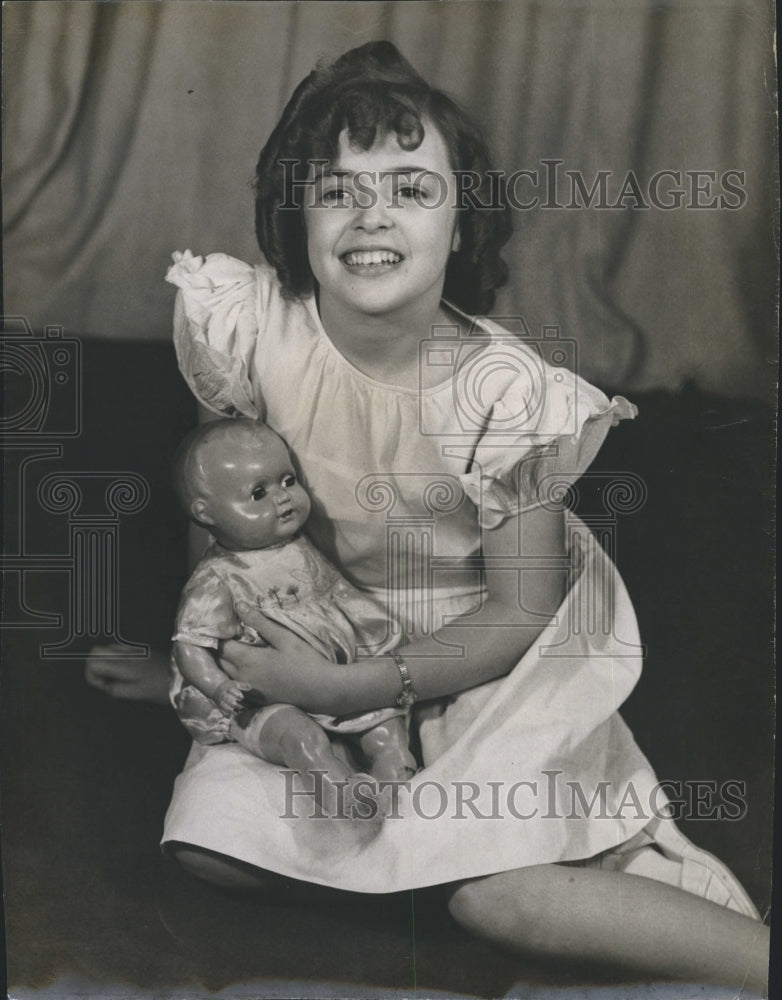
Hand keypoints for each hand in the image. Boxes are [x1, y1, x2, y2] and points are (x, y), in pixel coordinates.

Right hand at [84, 644, 170, 703]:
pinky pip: (119, 647)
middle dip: (94, 666)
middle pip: (95, 650)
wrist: (181, 676)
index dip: (92, 677)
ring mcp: (133, 649)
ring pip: (106, 648)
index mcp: (123, 666)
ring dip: (104, 661)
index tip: (103, 686)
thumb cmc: (160, 688)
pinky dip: (115, 656)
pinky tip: (123, 668)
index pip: (92, 663)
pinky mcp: (140, 649)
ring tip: (114, 675)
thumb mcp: (137, 695)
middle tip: (104, 680)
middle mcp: (125, 653)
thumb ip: (116, 689)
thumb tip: (104, 685)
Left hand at [217, 604, 339, 713]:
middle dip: (220, 648)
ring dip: (226, 662)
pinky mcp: (254, 700)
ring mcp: (247, 691)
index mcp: (248, 660)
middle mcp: (242, 677)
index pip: (221, 645)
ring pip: (225, 675)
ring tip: (237, 649)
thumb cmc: (305, 660)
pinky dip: (234, 675)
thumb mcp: (283, 637)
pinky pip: (235, 686)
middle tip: (230, 635)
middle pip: (220, 661)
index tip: (227, 625)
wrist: (321, 690)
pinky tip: (248, 668)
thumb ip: (259, 622)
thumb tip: (238, 605)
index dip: (221, 634)